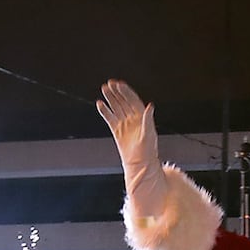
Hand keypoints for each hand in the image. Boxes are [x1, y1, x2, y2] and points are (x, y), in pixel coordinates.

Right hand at [97, 80, 164, 214]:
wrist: (140, 165)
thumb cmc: (148, 151)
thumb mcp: (149, 135)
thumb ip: (148, 119)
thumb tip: (150, 105)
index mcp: (142, 117)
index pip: (133, 100)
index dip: (126, 92)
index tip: (119, 84)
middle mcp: (133, 119)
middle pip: (124, 102)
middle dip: (117, 93)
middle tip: (109, 84)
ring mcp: (125, 124)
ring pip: (116, 108)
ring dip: (110, 99)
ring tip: (103, 89)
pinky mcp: (117, 131)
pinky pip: (110, 118)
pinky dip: (105, 111)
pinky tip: (99, 104)